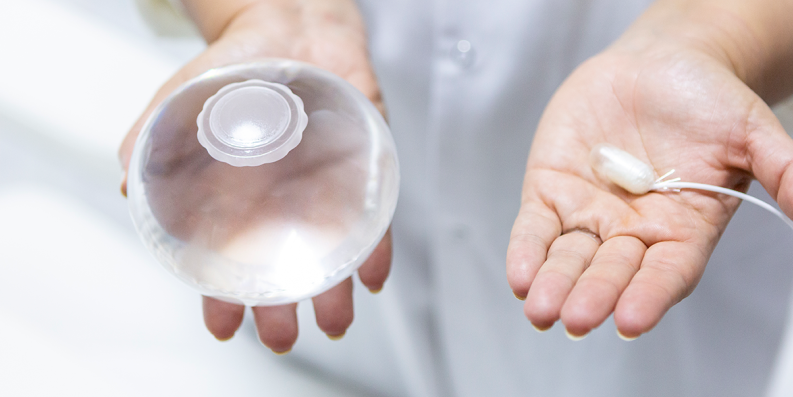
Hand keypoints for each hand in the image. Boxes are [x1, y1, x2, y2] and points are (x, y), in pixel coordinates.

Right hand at [119, 0, 389, 352]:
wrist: (289, 25)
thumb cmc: (236, 68)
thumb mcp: (182, 99)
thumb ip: (153, 140)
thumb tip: (127, 185)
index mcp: (241, 198)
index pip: (232, 260)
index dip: (226, 297)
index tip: (222, 326)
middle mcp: (285, 201)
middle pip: (286, 266)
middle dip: (283, 308)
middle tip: (281, 338)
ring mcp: (325, 187)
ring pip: (332, 251)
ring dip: (334, 291)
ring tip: (332, 322)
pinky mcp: (363, 165)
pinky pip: (374, 215)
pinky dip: (377, 246)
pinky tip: (373, 275)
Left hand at [505, 11, 792, 339]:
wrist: (659, 63)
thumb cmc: (709, 100)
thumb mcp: (754, 128)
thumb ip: (785, 169)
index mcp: (683, 228)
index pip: (666, 272)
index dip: (649, 295)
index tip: (631, 320)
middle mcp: (633, 230)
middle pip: (612, 272)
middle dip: (594, 294)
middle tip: (577, 319)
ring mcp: (589, 213)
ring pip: (568, 258)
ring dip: (554, 284)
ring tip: (541, 310)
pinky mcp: (551, 190)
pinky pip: (536, 228)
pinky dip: (526, 251)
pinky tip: (520, 277)